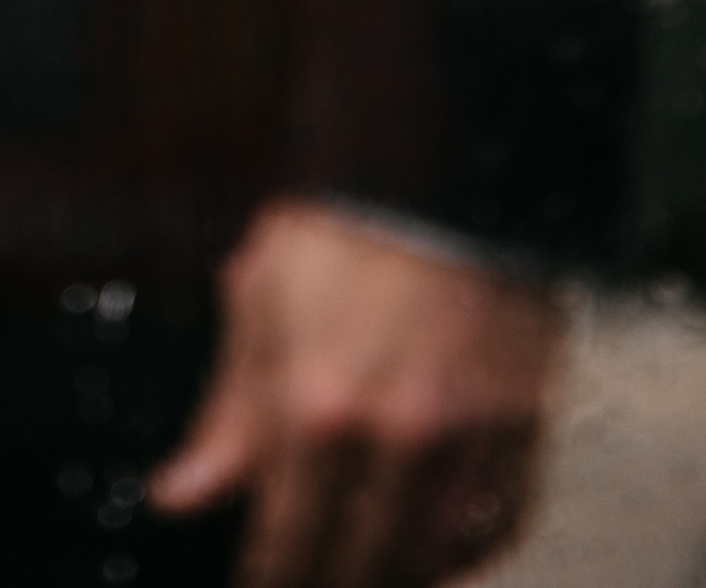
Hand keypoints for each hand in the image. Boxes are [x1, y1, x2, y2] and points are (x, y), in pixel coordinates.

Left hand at [151, 199, 562, 587]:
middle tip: (311, 579)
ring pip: (431, 560)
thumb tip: (180, 496)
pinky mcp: (525, 422)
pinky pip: (498, 526)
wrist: (446, 159)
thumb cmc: (346, 220)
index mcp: (317, 403)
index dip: (270, 584)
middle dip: (328, 585)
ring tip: (364, 568)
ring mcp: (469, 435)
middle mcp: (395, 435)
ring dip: (394, 576)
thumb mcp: (262, 294)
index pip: (287, 545)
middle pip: (361, 567)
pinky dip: (464, 553)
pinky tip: (434, 552)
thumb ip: (228, 411)